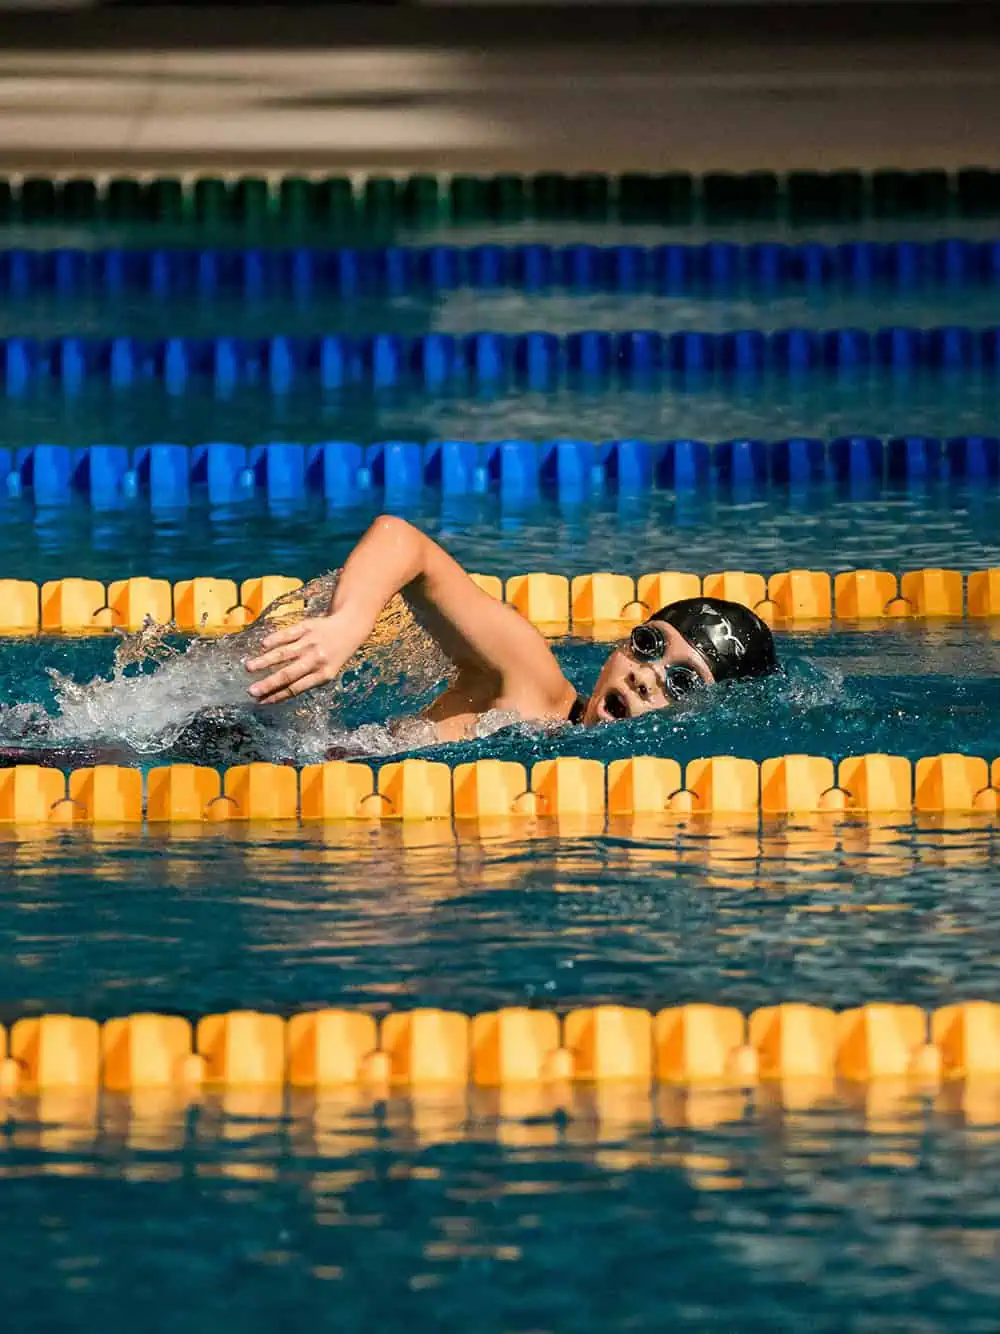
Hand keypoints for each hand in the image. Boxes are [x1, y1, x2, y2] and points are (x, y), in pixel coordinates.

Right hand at [245, 613, 360, 705]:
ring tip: (248, 667)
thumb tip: (274, 693)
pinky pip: (287, 634)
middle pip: (288, 674)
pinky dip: (275, 639)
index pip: (296, 688)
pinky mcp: (306, 627)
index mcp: (323, 675)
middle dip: (268, 683)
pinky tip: (263, 646)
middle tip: (250, 691)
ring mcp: (310, 642)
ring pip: (284, 653)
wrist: (349, 628)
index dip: (277, 696)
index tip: (260, 701)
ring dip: (265, 661)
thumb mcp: (326, 671)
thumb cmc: (333, 656)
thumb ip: (305, 681)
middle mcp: (316, 659)